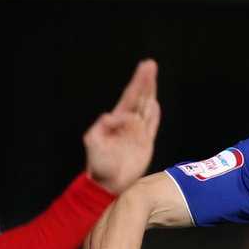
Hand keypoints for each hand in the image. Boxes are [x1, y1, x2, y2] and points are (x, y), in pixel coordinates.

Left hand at [84, 60, 160, 194]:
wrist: (109, 183)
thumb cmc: (98, 163)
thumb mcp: (93, 142)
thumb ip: (100, 126)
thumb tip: (112, 115)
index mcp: (116, 120)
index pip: (129, 97)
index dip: (137, 82)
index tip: (144, 67)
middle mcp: (128, 123)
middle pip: (139, 98)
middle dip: (145, 81)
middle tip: (150, 64)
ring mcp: (138, 132)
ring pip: (147, 108)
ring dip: (150, 93)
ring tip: (153, 78)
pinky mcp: (145, 143)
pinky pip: (152, 126)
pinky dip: (155, 115)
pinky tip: (155, 104)